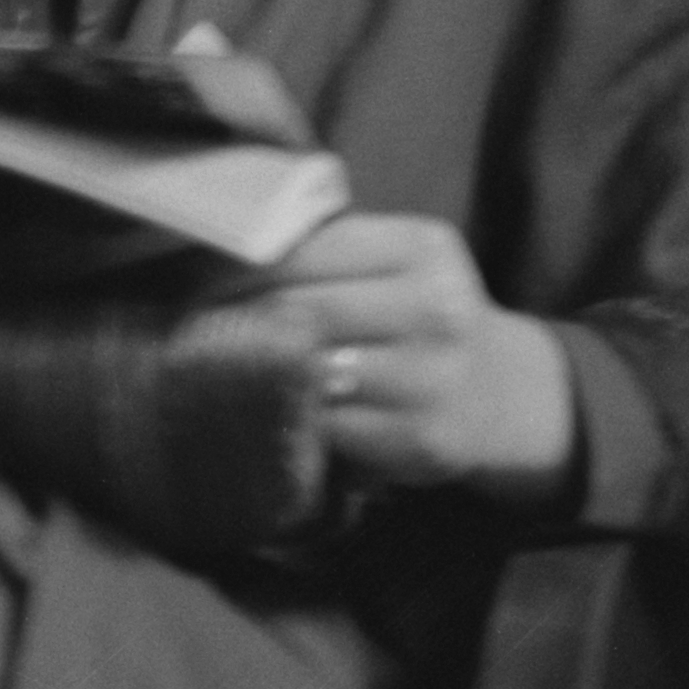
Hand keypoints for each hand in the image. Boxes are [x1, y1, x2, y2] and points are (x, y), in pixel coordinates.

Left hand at [194, 212, 580, 500]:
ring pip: (310, 371)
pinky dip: (287, 418)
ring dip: (255, 373)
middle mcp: (436, 309)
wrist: (498, 393)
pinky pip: (326, 427)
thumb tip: (210, 253)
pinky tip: (265, 409)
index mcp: (422, 248)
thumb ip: (323, 253)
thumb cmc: (417, 319)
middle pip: (301, 310)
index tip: (192, 288)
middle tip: (190, 333)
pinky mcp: (420, 439)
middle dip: (237, 322)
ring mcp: (432, 378)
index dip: (237, 271)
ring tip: (216, 369)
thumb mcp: (393, 264)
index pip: (306, 251)